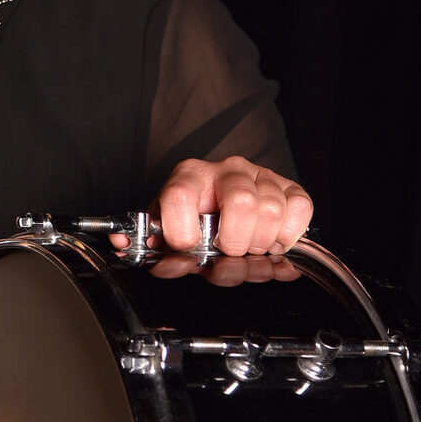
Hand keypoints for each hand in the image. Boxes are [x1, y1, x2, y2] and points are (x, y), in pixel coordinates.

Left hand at [109, 156, 311, 268]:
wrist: (229, 203)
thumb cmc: (198, 221)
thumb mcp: (169, 229)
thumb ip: (150, 242)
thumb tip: (121, 242)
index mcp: (188, 176)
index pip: (180, 197)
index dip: (182, 233)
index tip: (187, 249)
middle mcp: (227, 169)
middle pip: (241, 205)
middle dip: (235, 243)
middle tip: (228, 252)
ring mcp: (260, 176)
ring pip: (270, 212)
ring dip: (261, 245)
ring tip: (249, 249)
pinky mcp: (290, 187)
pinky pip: (299, 210)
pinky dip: (288, 236)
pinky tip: (272, 241)